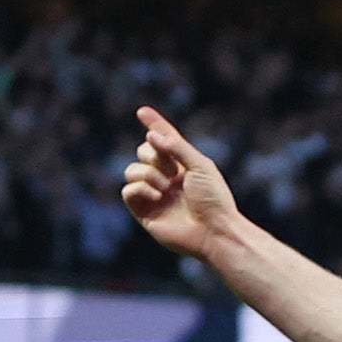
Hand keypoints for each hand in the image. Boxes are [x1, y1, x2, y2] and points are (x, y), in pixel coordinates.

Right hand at [122, 106, 251, 266]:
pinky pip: (128, 190)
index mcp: (182, 164)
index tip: (142, 111)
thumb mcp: (200, 165)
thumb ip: (177, 147)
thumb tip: (151, 136)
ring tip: (166, 187)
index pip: (163, 139)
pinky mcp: (143, 212)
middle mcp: (165, 177)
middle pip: (143, 151)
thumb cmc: (214, 199)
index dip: (154, 124)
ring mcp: (153, 194)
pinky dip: (140, 188)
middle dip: (154, 155)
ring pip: (132, 170)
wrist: (213, 230)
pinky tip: (158, 197)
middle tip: (173, 170)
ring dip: (148, 174)